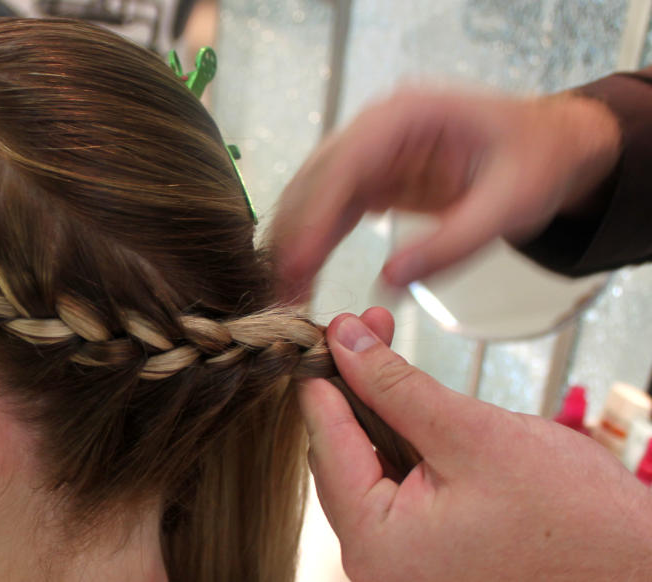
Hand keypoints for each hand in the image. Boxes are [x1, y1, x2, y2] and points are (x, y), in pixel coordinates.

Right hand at [273, 88, 619, 300]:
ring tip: (285, 293)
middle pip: (314, 180)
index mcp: (405, 115)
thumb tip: (391, 282)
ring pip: (312, 198)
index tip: (296, 262)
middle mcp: (376, 128)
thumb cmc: (536, 162)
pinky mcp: (370, 179)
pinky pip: (330, 212)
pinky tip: (303, 277)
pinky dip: (315, 245)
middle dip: (295, 236)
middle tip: (280, 290)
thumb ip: (452, 244)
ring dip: (297, 245)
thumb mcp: (509, 205)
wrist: (549, 147)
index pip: (342, 164)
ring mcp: (369, 153)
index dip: (314, 215)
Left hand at [300, 310, 651, 581]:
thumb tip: (348, 344)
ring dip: (377, 411)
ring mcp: (402, 566)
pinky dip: (400, 445)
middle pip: (341, 456)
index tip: (331, 331)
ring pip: (367, 470)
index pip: (325, 442)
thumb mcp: (472, 434)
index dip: (326, 377)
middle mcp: (378, 566)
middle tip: (367, 331)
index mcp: (378, 545)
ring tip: (388, 354)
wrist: (639, 570)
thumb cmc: (576, 523)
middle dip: (354, 388)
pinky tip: (409, 406)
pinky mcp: (428, 558)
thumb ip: (396, 387)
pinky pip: (396, 491)